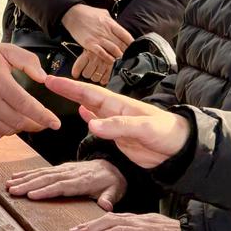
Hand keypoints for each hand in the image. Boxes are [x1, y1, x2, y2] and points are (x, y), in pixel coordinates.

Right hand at [0, 34, 62, 138]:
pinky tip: (6, 118)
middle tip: (44, 122)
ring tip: (23, 116)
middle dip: (36, 124)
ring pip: (8, 130)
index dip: (44, 116)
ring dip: (20, 126)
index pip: (27, 105)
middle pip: (19, 122)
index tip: (56, 123)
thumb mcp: (6, 50)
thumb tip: (44, 78)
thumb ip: (28, 61)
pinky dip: (4, 130)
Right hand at [6, 159, 126, 209]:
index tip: (31, 195)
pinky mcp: (60, 168)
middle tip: (13, 190)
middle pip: (47, 179)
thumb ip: (109, 198)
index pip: (62, 186)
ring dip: (24, 178)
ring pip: (42, 173)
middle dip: (28, 184)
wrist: (113, 166)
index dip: (46, 190)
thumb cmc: (113, 182)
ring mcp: (64, 169)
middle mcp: (71, 173)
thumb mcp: (116, 191)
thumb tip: (106, 206)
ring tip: (9, 184)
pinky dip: (28, 173)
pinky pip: (42, 170)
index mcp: (83, 181)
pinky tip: (16, 176)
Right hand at [41, 76, 189, 168]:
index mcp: (120, 105)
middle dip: (68, 89)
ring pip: (91, 109)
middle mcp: (115, 112)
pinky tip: (83, 115)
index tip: (53, 80)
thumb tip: (92, 125)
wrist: (180, 149)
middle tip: (49, 81)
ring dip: (76, 101)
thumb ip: (118, 127)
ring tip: (60, 93)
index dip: (70, 87)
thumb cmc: (168, 133)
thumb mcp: (144, 129)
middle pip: (87, 97)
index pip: (90, 93)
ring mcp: (117, 124)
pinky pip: (100, 125)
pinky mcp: (120, 137)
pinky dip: (89, 119)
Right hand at [60, 4, 132, 62]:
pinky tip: (111, 61)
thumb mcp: (103, 13)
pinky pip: (101, 53)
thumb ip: (112, 20)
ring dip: (119, 56)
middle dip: (126, 52)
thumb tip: (118, 27)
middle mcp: (106, 31)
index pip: (125, 35)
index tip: (134, 48)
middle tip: (129, 57)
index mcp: (110, 23)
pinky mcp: (90, 44)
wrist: (72, 14)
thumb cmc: (87, 13)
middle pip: (120, 44)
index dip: (131, 43)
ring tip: (122, 60)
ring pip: (113, 49)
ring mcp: (98, 38)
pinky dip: (107, 58)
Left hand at [71, 44, 114, 84]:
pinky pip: (104, 79)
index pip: (78, 68)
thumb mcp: (89, 47)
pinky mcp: (112, 67)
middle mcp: (95, 58)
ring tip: (96, 72)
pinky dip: (103, 80)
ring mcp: (104, 63)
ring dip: (95, 77)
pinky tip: (102, 75)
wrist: (113, 40)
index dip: (76, 73)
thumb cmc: (99, 45)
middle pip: (86, 74)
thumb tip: (76, 73)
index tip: (75, 75)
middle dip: (87, 74)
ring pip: (95, 78)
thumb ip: (83, 58)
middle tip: (88, 70)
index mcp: (87, 53)